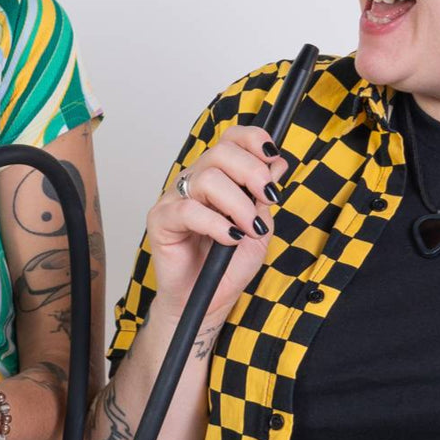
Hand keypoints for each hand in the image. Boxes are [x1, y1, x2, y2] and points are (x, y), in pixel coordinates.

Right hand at [146, 126, 287, 325]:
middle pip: (221, 153)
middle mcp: (194, 181)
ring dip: (238, 205)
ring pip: (208, 179)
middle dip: (253, 173)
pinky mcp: (160, 220)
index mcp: (216, 176)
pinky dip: (216, 224)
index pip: (230, 139)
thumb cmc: (227, 265)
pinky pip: (189, 211)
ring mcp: (174, 199)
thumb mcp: (259, 227)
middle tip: (269, 198)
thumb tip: (278, 163)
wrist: (206, 299)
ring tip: (249, 230)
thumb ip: (264, 196)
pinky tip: (230, 238)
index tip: (274, 157)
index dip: (253, 140)